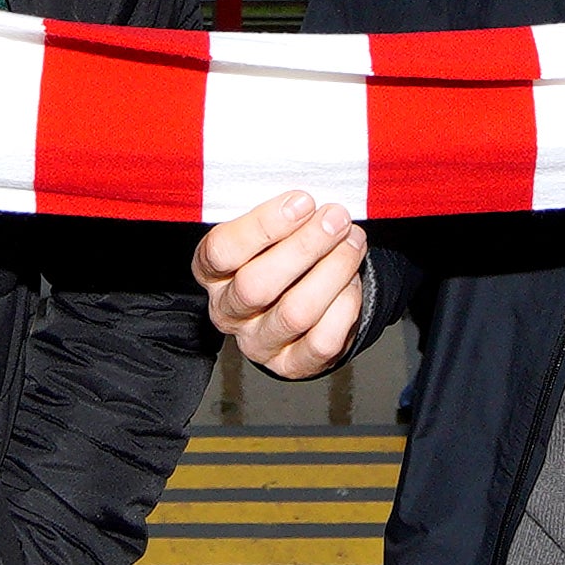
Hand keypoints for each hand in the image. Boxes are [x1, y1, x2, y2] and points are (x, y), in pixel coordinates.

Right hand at [194, 189, 370, 380]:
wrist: (302, 296)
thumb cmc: (283, 249)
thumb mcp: (270, 226)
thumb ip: (281, 212)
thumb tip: (310, 200)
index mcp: (211, 271)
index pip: (222, 251)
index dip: (263, 225)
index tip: (303, 202)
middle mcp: (227, 310)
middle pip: (258, 285)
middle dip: (306, 247)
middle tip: (336, 219)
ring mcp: (257, 342)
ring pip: (295, 312)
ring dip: (333, 271)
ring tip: (353, 241)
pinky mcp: (290, 364)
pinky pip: (322, 341)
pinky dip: (345, 306)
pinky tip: (351, 280)